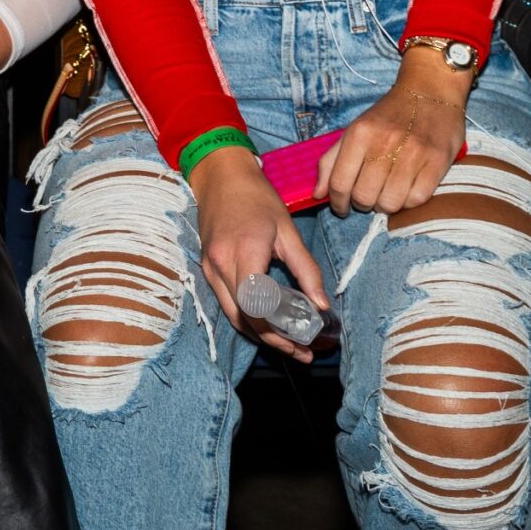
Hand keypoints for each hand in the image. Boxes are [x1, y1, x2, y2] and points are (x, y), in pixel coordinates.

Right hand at [188, 147, 330, 361]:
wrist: (220, 177)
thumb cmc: (257, 198)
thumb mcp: (288, 230)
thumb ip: (306, 270)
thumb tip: (322, 306)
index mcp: (244, 252)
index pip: (257, 305)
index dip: (280, 329)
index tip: (306, 339)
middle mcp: (221, 265)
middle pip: (246, 319)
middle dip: (275, 341)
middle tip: (305, 352)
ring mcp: (211, 270)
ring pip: (235, 318)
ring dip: (262, 336)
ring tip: (292, 347)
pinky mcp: (208, 270)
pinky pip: (229, 305)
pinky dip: (250, 321)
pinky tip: (271, 326)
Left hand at [318, 51, 467, 215]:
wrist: (430, 90)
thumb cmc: (388, 115)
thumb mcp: (354, 129)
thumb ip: (331, 160)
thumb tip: (317, 194)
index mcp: (359, 133)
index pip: (339, 183)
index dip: (337, 202)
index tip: (342, 207)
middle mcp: (384, 142)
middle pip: (364, 197)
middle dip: (363, 203)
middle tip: (369, 195)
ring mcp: (413, 153)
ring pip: (390, 204)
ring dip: (386, 204)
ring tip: (388, 191)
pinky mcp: (438, 161)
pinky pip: (416, 200)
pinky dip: (409, 201)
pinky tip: (407, 188)